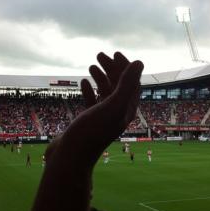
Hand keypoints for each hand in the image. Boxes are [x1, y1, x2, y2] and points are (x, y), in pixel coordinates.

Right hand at [47, 52, 142, 167]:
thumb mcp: (112, 105)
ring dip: (100, 78)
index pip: (131, 84)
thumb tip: (139, 62)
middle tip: (100, 55)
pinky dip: (89, 91)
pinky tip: (83, 83)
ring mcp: (101, 118)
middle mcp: (116, 114)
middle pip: (118, 86)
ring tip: (92, 66)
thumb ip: (126, 84)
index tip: (115, 53)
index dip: (126, 67)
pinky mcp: (87, 122)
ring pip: (104, 93)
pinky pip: (91, 103)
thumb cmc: (91, 132)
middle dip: (111, 69)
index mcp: (126, 110)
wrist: (70, 157)